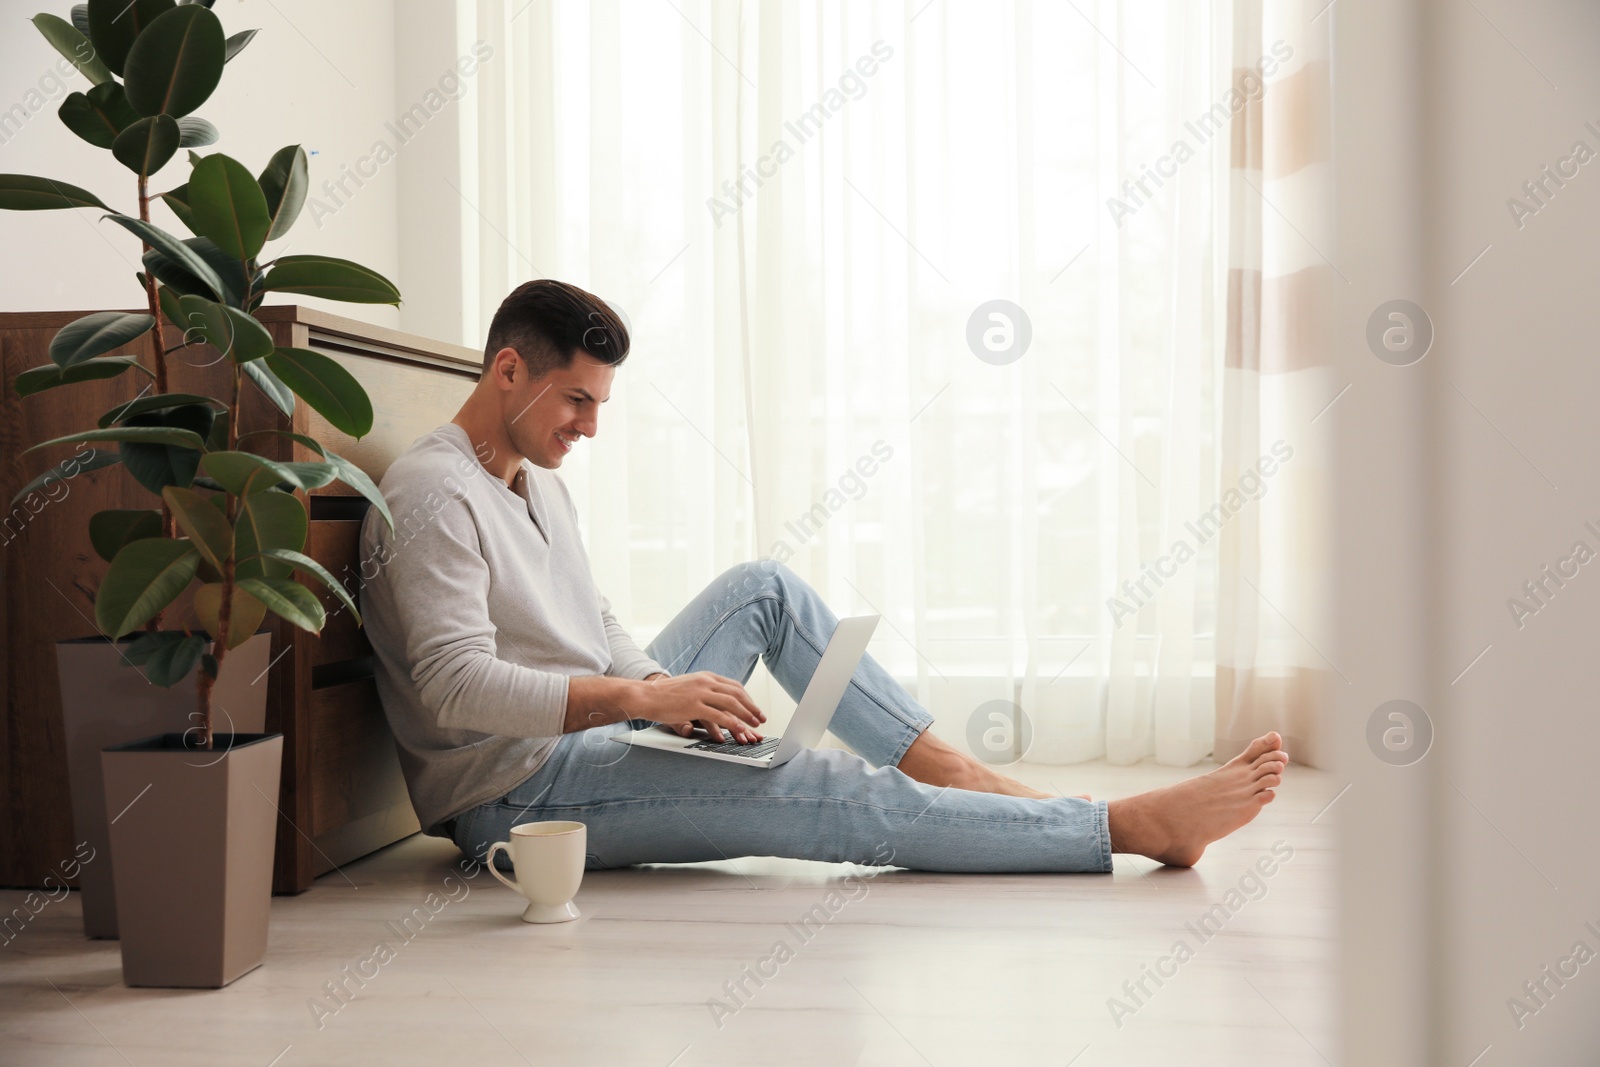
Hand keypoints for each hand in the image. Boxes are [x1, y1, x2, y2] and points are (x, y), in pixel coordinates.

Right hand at [633, 672, 764, 743]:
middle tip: (761, 718)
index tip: (755, 708)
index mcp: (706, 677)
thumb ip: (704, 692)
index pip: (734, 686)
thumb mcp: (689, 687)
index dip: (748, 698)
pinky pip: (719, 715)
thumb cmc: (665, 695)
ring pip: (731, 703)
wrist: (645, 695)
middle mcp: (706, 682)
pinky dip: (733, 722)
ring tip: (755, 725)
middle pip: (737, 693)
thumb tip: (717, 701)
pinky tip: (740, 729)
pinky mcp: (694, 705)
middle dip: (752, 707)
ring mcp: (700, 692)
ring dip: (746, 714)